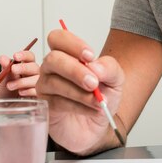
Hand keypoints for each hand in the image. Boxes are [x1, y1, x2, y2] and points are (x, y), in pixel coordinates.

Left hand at [0, 50, 38, 98]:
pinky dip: (29, 91)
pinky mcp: (39, 97)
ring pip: (37, 78)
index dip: (24, 55)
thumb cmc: (4, 96)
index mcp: (24, 68)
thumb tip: (3, 58)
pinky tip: (21, 92)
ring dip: (23, 81)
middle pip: (34, 66)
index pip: (29, 57)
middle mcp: (32, 75)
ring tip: (11, 86)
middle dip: (23, 67)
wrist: (4, 111)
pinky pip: (39, 91)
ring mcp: (37, 85)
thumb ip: (5, 69)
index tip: (16, 56)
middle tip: (13, 70)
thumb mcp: (2, 81)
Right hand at [36, 29, 124, 154]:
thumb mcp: (115, 79)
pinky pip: (57, 102)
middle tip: (93, 83)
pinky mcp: (46, 105)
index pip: (58, 38)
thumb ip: (109, 68)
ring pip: (55, 82)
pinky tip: (92, 109)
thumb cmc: (101, 96)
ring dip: (80, 93)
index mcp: (66, 54)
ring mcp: (46, 86)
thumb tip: (95, 66)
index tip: (90, 56)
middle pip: (53, 59)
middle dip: (75, 70)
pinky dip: (79, 106)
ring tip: (98, 100)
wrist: (97, 124)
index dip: (72, 44)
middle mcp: (52, 67)